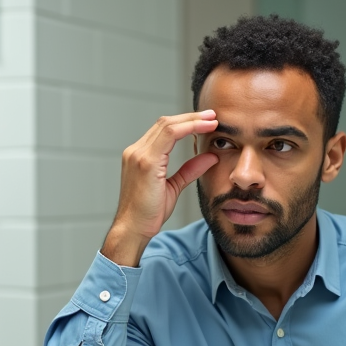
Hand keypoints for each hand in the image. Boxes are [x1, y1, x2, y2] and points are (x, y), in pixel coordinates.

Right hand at [102, 111, 219, 266]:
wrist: (133, 230)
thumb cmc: (148, 214)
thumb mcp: (173, 187)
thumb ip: (189, 170)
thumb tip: (209, 157)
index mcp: (139, 156)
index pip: (164, 130)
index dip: (186, 122)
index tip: (207, 121)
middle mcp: (136, 151)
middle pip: (165, 123)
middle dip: (191, 116)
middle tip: (213, 115)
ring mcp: (138, 155)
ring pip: (167, 125)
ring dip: (192, 119)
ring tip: (212, 119)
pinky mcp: (145, 162)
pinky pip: (169, 135)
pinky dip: (188, 128)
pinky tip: (203, 129)